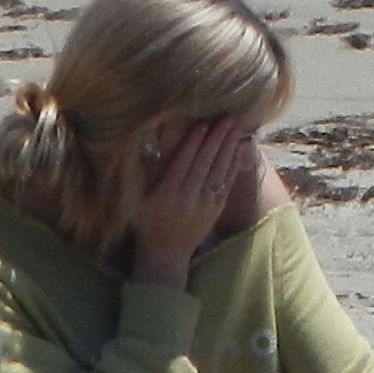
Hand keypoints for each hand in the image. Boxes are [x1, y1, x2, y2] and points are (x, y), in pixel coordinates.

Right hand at [124, 115, 252, 287]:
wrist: (165, 254)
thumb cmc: (146, 222)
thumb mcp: (137, 199)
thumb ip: (146, 173)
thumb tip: (151, 143)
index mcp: (167, 193)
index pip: (183, 162)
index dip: (194, 142)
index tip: (202, 124)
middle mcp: (188, 198)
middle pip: (205, 163)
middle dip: (216, 139)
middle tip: (226, 119)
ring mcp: (204, 205)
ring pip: (218, 171)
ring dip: (228, 148)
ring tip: (234, 128)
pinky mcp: (215, 210)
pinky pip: (226, 184)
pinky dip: (232, 166)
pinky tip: (237, 151)